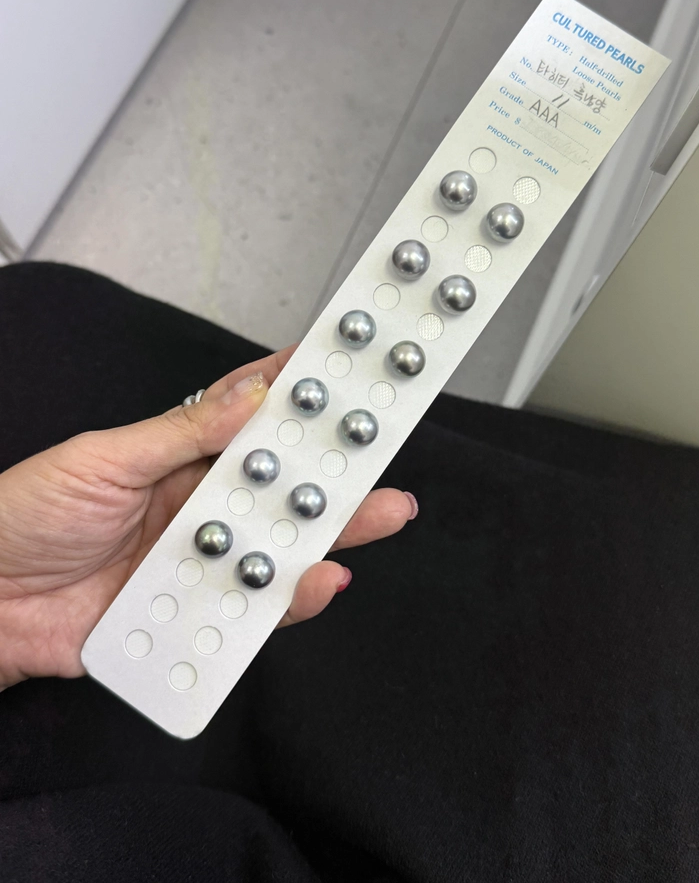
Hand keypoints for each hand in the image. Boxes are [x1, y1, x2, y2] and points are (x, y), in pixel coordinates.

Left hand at [0, 347, 416, 687]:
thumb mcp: (103, 460)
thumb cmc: (25, 515)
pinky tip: (320, 579)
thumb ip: (181, 434)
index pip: (249, 418)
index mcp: (177, 455)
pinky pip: (252, 605)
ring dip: (331, 530)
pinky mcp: (194, 608)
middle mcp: (198, 505)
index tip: (344, 370)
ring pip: (279, 542)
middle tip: (383, 454)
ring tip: (380, 514)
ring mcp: (200, 558)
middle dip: (335, 467)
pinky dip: (288, 596)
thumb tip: (251, 396)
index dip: (296, 394)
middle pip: (280, 484)